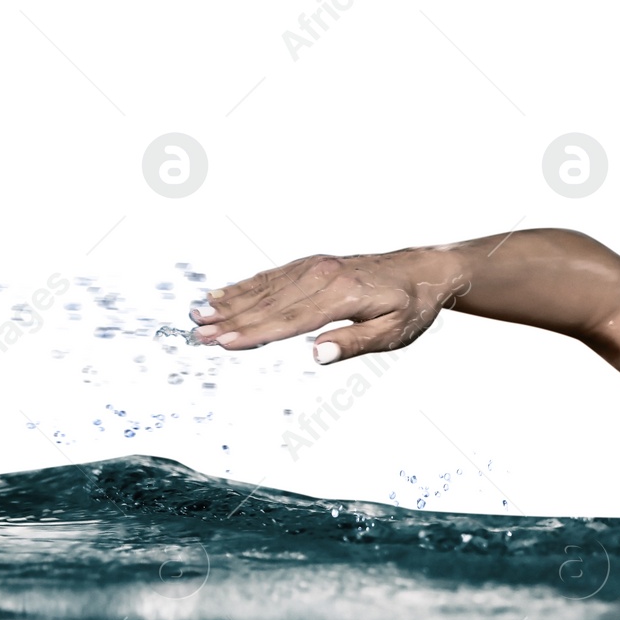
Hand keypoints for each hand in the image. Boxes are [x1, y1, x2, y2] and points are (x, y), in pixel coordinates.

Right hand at [188, 248, 467, 363]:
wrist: (423, 270)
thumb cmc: (411, 306)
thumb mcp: (394, 332)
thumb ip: (355, 343)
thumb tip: (315, 354)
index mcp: (341, 295)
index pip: (289, 320)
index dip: (254, 333)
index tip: (224, 344)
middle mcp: (323, 276)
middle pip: (270, 304)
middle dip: (231, 321)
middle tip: (196, 336)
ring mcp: (316, 267)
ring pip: (266, 288)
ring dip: (230, 303)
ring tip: (198, 316)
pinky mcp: (313, 264)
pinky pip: (273, 277)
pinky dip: (245, 287)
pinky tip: (222, 295)